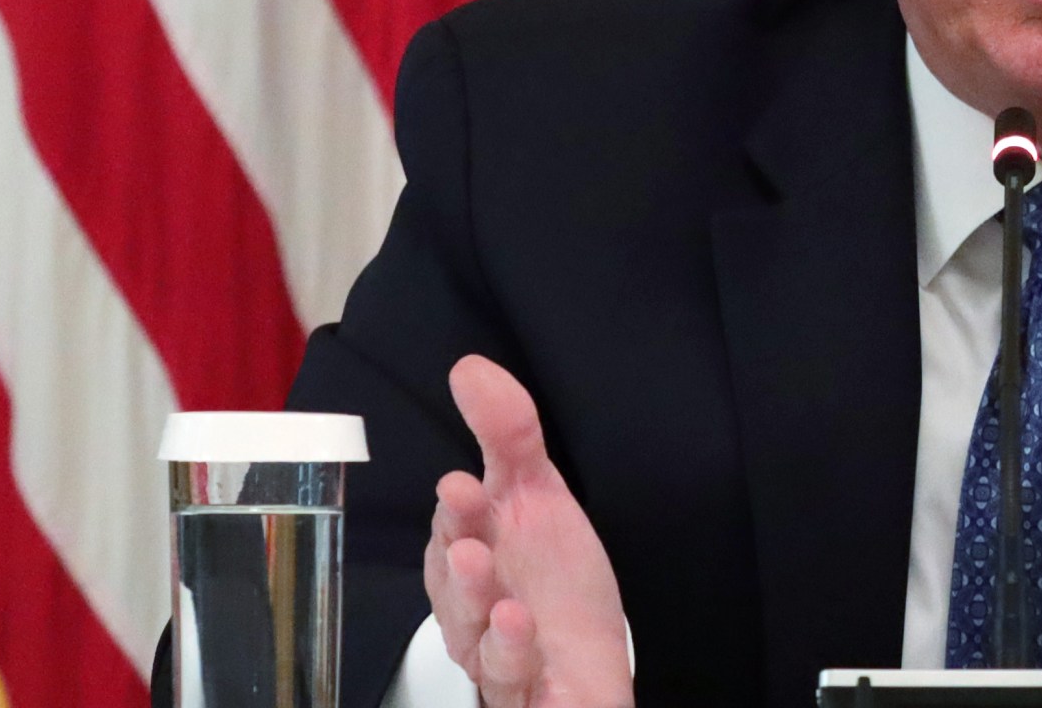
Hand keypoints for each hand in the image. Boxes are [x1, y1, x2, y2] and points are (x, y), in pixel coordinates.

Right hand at [425, 355, 633, 707]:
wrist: (585, 664)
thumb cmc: (554, 582)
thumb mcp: (538, 495)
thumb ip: (507, 433)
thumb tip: (469, 367)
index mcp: (471, 557)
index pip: (455, 531)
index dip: (458, 514)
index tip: (463, 488)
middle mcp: (473, 609)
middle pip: (457, 589)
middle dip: (460, 567)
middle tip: (469, 543)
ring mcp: (494, 656)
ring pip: (477, 640)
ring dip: (482, 615)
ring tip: (500, 597)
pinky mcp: (521, 692)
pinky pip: (510, 682)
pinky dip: (514, 658)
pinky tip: (523, 631)